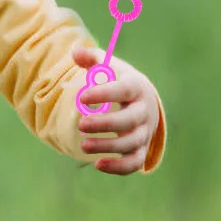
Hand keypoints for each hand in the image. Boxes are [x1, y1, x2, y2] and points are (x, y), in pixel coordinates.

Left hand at [71, 48, 157, 173]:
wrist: (144, 103)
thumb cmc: (120, 83)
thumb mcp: (110, 67)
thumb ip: (93, 58)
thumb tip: (75, 53)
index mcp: (136, 87)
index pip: (123, 90)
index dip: (104, 94)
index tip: (82, 97)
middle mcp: (144, 111)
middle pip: (129, 120)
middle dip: (105, 124)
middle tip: (81, 124)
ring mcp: (145, 132)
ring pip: (130, 143)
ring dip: (108, 146)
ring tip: (83, 145)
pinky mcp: (141, 150)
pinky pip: (134, 163)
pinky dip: (118, 167)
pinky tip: (97, 164)